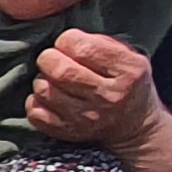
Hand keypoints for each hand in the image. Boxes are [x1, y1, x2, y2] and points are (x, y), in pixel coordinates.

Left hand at [23, 30, 158, 146]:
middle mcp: (108, 97)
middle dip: (49, 58)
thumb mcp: (129, 55)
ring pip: (44, 91)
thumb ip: (100, 42)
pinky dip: (35, 102)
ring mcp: (88, 118)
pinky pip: (36, 114)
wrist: (135, 126)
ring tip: (51, 78)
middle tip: (52, 58)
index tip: (69, 42)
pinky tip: (48, 97)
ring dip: (42, 79)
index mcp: (127, 71)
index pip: (83, 48)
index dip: (67, 40)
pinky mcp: (70, 132)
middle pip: (60, 71)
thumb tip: (64, 39)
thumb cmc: (126, 82)